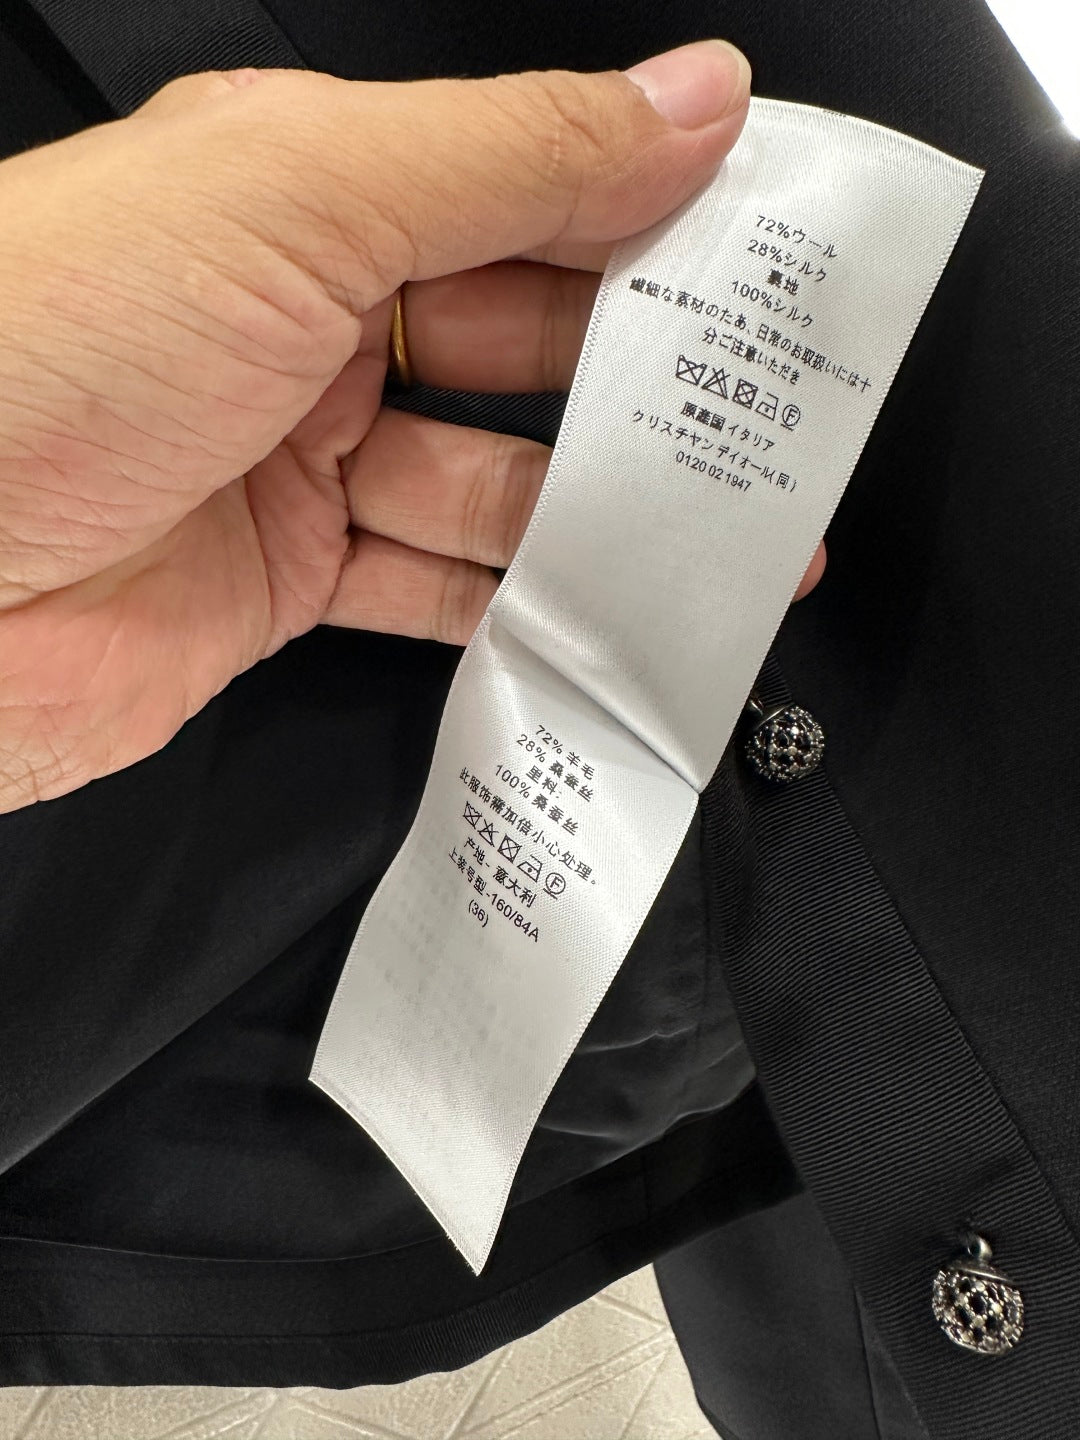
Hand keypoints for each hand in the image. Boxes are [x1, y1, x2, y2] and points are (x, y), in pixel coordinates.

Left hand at [0, 41, 822, 810]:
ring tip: (704, 537)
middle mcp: (304, 323)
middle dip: (638, 385)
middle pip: (517, 345)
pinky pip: (424, 588)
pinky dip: (506, 602)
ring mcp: (293, 462)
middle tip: (753, 422)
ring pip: (484, 481)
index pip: (520, 189)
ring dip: (589, 512)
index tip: (760, 261)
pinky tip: (582, 606)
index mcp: (307, 196)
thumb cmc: (38, 355)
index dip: (647, 217)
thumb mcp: (297, 203)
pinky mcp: (277, 583)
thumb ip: (508, 154)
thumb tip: (684, 96)